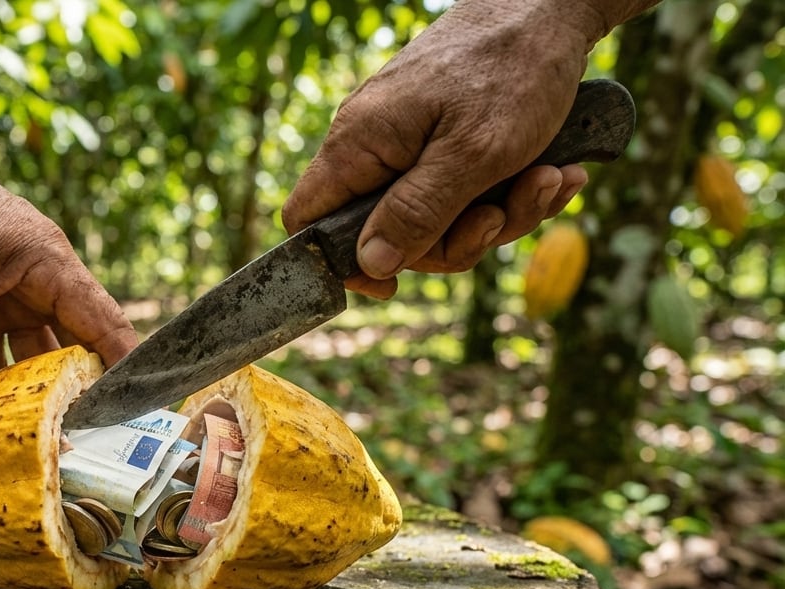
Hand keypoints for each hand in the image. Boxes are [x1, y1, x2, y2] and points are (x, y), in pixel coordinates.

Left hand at [0, 128, 136, 454]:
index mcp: (50, 265)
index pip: (106, 328)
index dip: (124, 376)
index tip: (132, 428)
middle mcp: (36, 279)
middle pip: (66, 349)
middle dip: (67, 400)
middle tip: (68, 457)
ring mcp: (3, 289)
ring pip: (23, 355)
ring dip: (19, 397)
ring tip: (22, 450)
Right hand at [282, 1, 597, 297]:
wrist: (555, 7)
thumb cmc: (511, 68)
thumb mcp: (472, 156)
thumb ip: (416, 214)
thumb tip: (370, 266)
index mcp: (359, 146)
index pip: (308, 221)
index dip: (340, 264)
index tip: (392, 284)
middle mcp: (376, 148)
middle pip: (389, 235)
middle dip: (456, 239)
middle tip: (500, 214)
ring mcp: (412, 145)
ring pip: (440, 220)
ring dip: (502, 214)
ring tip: (548, 179)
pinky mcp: (448, 142)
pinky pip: (468, 195)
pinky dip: (515, 192)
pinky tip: (557, 172)